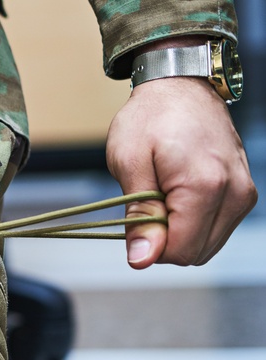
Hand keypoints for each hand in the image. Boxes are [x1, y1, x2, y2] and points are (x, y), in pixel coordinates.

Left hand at [106, 43, 256, 268]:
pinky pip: (216, 229)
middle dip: (165, 240)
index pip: (180, 251)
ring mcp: (244, 193)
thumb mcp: (129, 163)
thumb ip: (140, 215)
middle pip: (196, 253)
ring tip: (163, 194)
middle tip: (147, 202)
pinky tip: (178, 195)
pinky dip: (193, 222)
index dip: (150, 245)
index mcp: (205, 187)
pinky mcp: (244, 192)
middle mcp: (235, 193)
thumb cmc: (150, 118)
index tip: (136, 217)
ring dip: (179, 231)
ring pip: (207, 245)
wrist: (181, 85)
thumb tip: (142, 259)